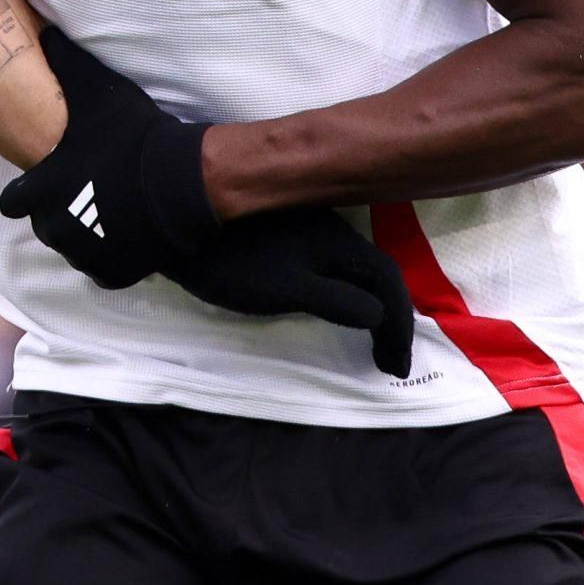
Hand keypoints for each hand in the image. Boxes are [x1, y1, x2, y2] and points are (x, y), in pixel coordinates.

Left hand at [0, 26, 218, 287]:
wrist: (182, 181)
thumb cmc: (134, 135)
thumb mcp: (96, 92)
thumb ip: (63, 62)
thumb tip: (42, 31)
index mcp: (40, 191)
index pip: (12, 202)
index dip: (26, 192)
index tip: (45, 179)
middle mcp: (54, 229)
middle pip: (44, 225)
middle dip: (58, 211)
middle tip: (85, 190)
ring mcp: (84, 254)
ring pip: (73, 247)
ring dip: (85, 233)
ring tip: (112, 207)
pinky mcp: (112, 274)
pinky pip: (102, 267)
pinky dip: (113, 253)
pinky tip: (129, 229)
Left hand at [164, 210, 416, 377]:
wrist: (184, 215)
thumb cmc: (234, 260)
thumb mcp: (286, 289)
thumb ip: (336, 300)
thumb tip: (380, 314)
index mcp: (340, 243)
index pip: (387, 282)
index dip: (399, 327)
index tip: (396, 370)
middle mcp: (335, 229)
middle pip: (378, 272)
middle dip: (391, 317)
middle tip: (388, 360)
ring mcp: (313, 226)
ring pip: (358, 265)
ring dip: (372, 302)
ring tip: (372, 337)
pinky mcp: (292, 229)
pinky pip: (338, 260)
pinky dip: (350, 288)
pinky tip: (338, 303)